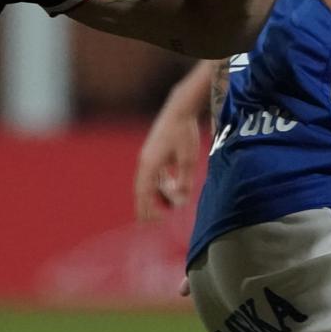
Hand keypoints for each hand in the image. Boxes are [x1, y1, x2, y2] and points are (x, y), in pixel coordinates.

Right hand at [133, 102, 203, 219]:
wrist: (179, 109)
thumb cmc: (184, 133)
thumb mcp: (188, 160)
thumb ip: (184, 181)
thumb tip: (180, 201)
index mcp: (150, 165)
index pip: (145, 193)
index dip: (149, 209)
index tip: (157, 220)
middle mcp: (145, 162)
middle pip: (141, 190)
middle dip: (146, 206)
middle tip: (148, 222)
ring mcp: (148, 156)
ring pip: (148, 182)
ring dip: (156, 194)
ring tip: (168, 205)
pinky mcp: (153, 151)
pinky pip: (153, 173)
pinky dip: (159, 183)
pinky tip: (170, 187)